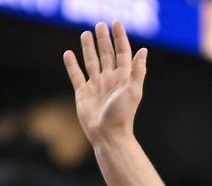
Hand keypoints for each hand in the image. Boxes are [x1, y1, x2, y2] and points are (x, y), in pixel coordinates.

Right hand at [63, 22, 147, 143]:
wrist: (108, 135)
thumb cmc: (122, 115)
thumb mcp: (133, 91)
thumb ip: (137, 71)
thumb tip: (143, 50)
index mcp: (123, 77)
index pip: (122, 52)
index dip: (119, 38)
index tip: (116, 23)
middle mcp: (109, 79)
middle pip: (106, 54)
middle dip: (103, 40)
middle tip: (100, 25)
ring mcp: (96, 86)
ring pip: (91, 62)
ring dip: (89, 48)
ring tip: (85, 34)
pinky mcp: (83, 94)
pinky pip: (76, 75)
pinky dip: (71, 65)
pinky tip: (68, 54)